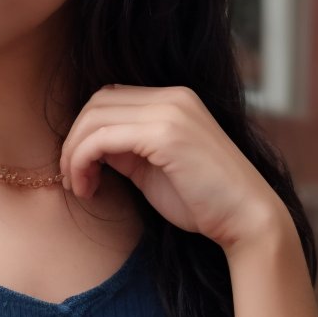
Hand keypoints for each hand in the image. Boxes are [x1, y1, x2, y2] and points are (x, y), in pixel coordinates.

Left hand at [59, 84, 286, 250]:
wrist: (246, 219)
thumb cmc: (204, 202)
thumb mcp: (155, 169)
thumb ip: (126, 151)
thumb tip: (92, 149)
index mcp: (174, 100)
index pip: (111, 98)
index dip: (85, 131)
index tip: (79, 170)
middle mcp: (172, 97)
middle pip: (98, 102)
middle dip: (73, 141)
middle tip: (72, 179)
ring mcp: (170, 111)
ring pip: (95, 117)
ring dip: (74, 153)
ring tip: (78, 186)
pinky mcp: (165, 133)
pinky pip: (102, 138)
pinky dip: (83, 161)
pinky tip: (88, 188)